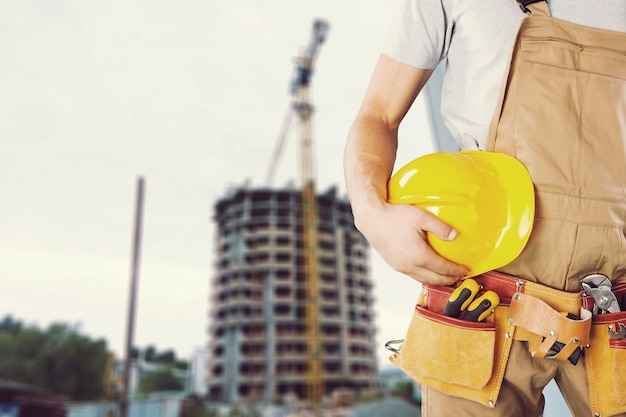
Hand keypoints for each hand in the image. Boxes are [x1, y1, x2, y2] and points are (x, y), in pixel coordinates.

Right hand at [354, 201, 468, 284]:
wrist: (371, 218)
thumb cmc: (394, 216)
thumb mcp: (421, 217)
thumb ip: (441, 227)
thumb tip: (455, 236)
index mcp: (419, 256)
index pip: (443, 268)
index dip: (457, 271)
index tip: (466, 271)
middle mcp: (409, 266)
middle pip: (435, 279)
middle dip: (449, 279)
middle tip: (460, 277)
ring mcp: (401, 267)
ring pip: (423, 280)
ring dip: (437, 280)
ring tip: (447, 277)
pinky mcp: (394, 265)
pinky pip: (414, 276)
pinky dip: (425, 277)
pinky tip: (428, 271)